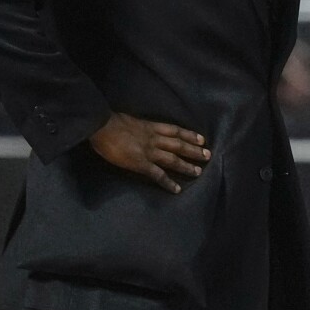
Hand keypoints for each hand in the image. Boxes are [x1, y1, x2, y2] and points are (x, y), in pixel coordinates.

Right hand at [88, 112, 209, 193]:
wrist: (101, 126)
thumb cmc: (110, 121)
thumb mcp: (130, 120)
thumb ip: (139, 126)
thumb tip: (139, 129)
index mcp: (150, 127)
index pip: (175, 130)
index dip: (189, 135)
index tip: (201, 139)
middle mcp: (154, 139)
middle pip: (179, 145)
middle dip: (194, 150)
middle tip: (208, 156)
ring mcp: (149, 152)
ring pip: (173, 159)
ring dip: (187, 166)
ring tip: (199, 172)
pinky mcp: (141, 164)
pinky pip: (158, 175)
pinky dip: (169, 183)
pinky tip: (177, 189)